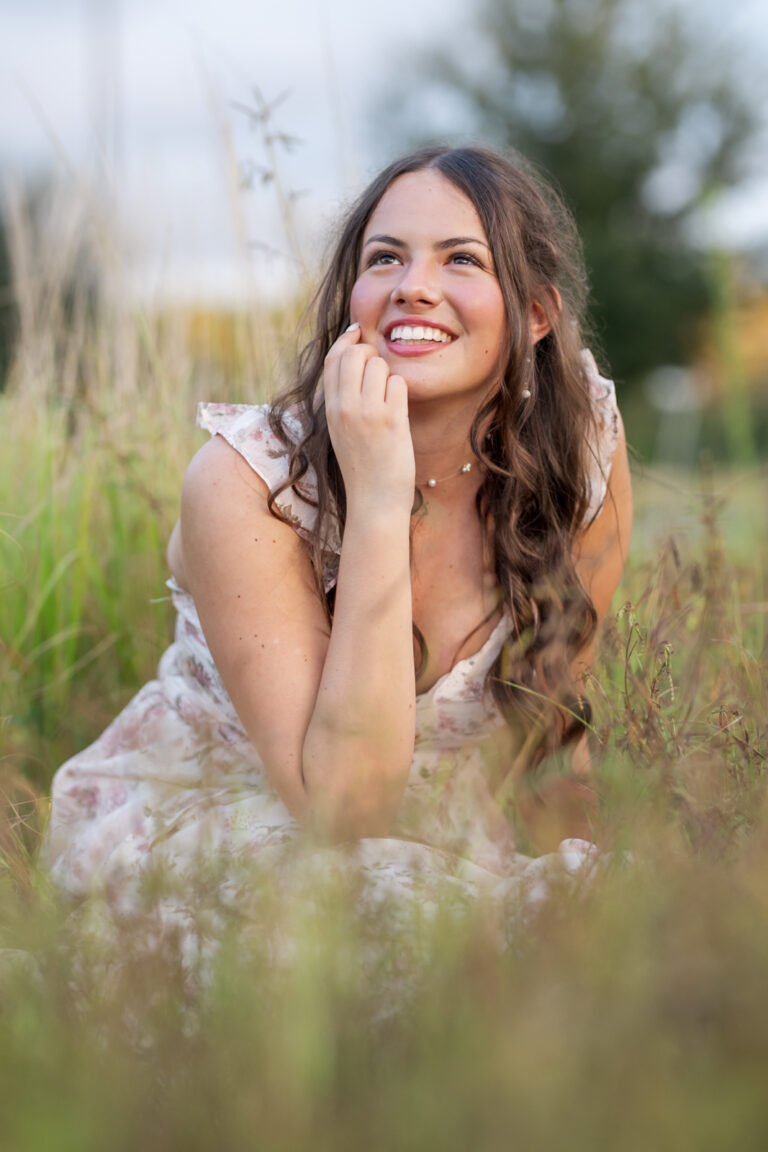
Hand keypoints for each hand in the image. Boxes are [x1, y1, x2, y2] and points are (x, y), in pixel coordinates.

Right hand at [323, 325, 414, 513]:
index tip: (358, 332)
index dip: (346, 340)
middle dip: (371, 356)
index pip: (332, 358)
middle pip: (356, 354)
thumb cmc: (362, 466)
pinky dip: (402, 393)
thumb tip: (354, 361)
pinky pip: (399, 384)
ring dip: (389, 376)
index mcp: (329, 408)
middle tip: (380, 377)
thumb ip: (343, 399)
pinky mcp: (391, 421)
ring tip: (389, 401)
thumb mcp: (341, 430)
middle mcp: (344, 408)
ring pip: (380, 365)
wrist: (373, 501)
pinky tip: (399, 413)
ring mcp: (367, 414)